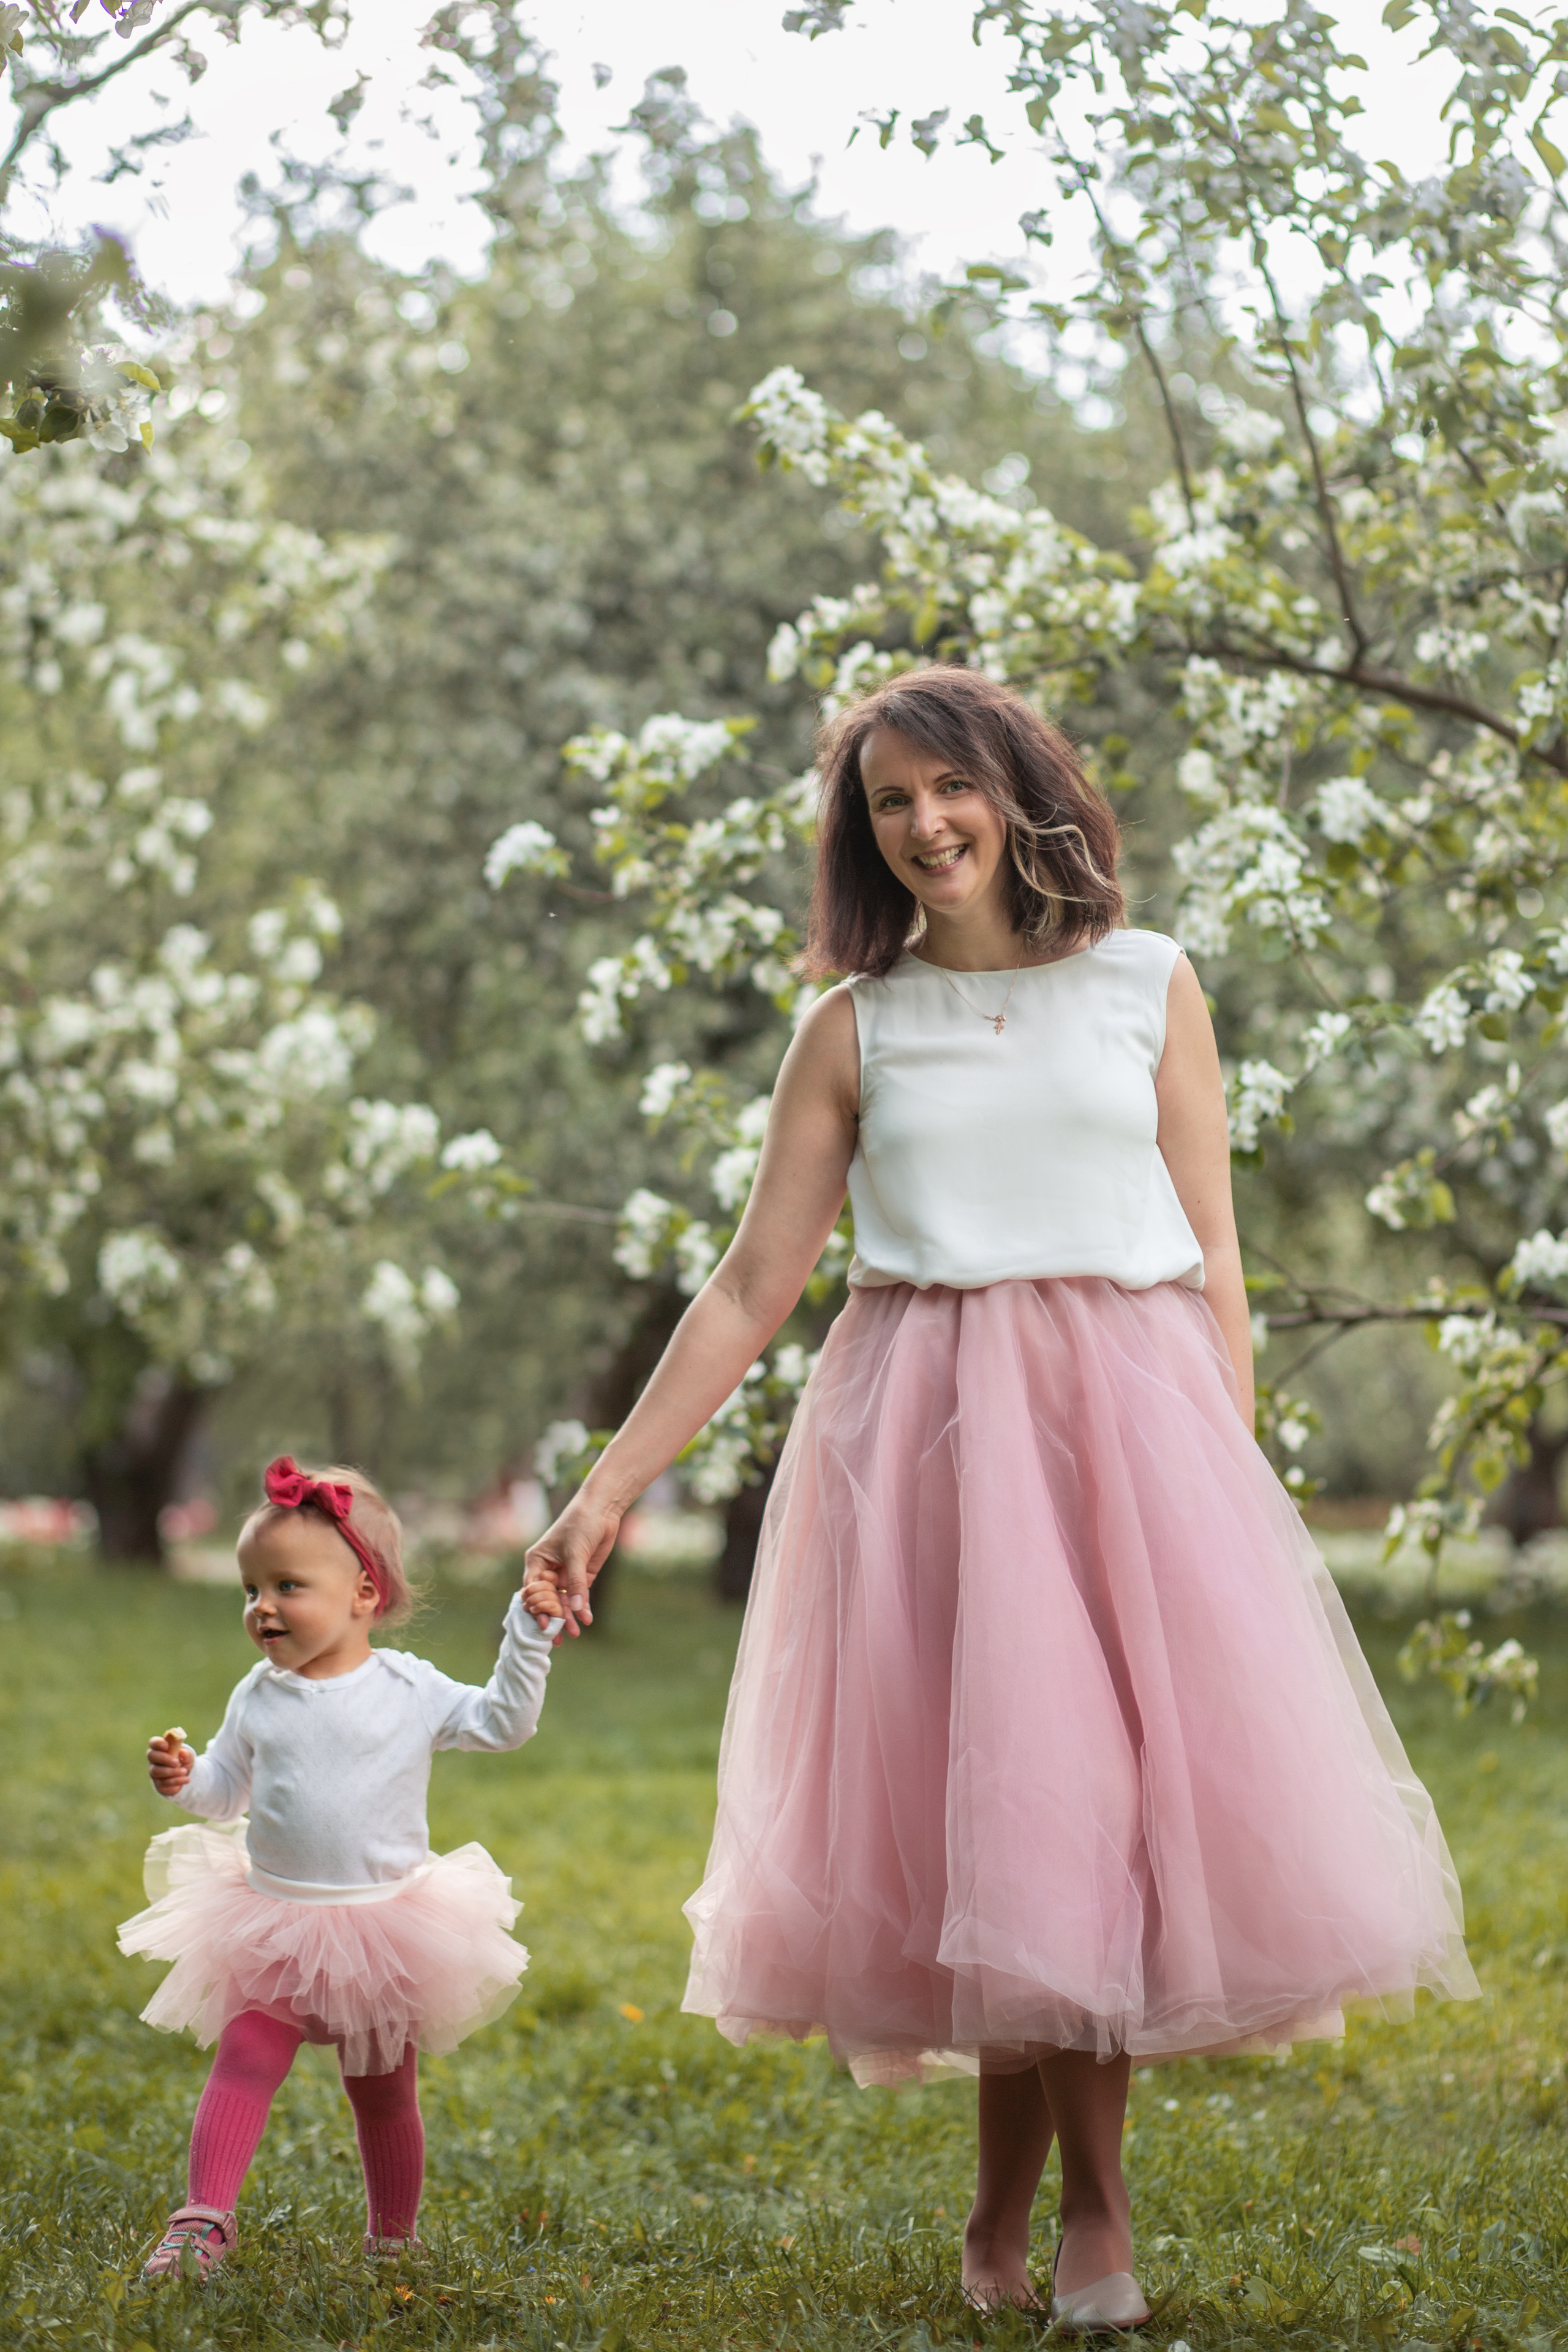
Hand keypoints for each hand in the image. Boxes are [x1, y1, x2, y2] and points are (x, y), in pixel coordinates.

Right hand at [148, 1726, 193, 1795]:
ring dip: (172, 1771)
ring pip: (156, 1771)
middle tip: (177, 1762)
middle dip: (164, 1758)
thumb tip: (183, 1754)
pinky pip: (163, 1783)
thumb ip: (186, 1753)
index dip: (158, 1743)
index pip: (153, 1742)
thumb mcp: (188, 1755)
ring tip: (185, 1771)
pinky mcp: (158, 1784)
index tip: (166, 1746)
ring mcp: (154, 1772)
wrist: (185, 1775)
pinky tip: (186, 1779)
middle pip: (152, 1756)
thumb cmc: (183, 1759)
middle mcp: (154, 1759)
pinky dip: (176, 1781)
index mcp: (160, 1748)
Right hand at [523, 1494, 621, 1639]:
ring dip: (568, 1617)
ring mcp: (565, 1574)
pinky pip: (579, 1596)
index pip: (533, 1590)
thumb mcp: (575, 1553)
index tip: (544, 1625)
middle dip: (553, 1617)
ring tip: (574, 1634)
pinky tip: (586, 1620)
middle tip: (557, 1638)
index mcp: (537, 1562)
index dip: (537, 1608)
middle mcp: (548, 1570)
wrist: (601, 1511)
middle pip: (548, 1599)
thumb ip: (576, 1582)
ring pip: (563, 1601)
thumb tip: (576, 1609)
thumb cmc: (580, 1525)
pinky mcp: (582, 1576)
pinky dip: (582, 1608)